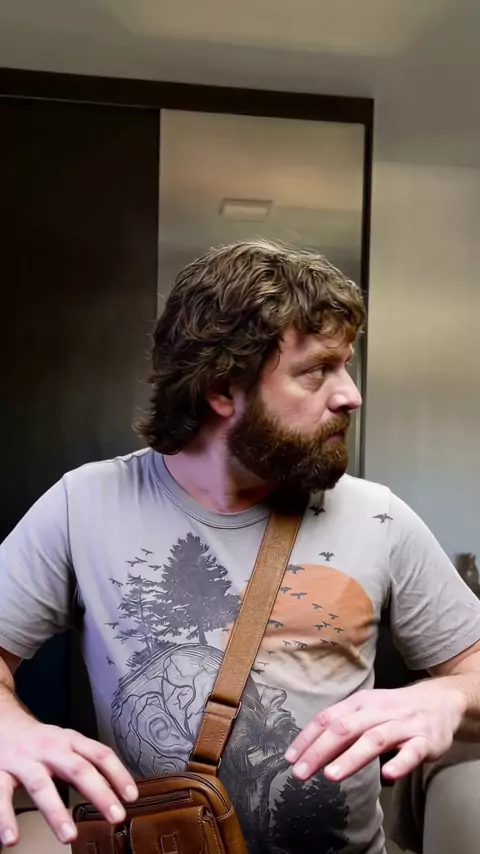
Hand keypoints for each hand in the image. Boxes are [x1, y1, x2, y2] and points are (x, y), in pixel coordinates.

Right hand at [0, 713, 137, 846]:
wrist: (3, 722)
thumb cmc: (40, 740)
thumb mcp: (66, 746)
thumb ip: (86, 765)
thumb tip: (113, 789)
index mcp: (70, 741)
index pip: (100, 754)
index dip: (118, 773)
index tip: (131, 796)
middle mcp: (50, 749)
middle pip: (78, 769)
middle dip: (99, 793)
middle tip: (115, 815)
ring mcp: (25, 760)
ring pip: (42, 786)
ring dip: (56, 812)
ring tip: (69, 835)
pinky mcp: (0, 772)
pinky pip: (2, 797)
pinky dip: (6, 818)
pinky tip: (12, 838)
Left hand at [284, 679, 466, 783]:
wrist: (440, 700)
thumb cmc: (394, 710)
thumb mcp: (366, 711)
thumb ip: (343, 726)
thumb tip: (310, 750)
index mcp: (360, 702)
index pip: (328, 718)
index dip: (307, 738)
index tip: (290, 759)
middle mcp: (379, 711)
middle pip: (345, 729)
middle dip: (320, 751)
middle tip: (300, 773)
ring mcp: (403, 725)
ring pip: (374, 739)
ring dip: (351, 757)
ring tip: (331, 775)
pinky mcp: (425, 740)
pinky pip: (412, 752)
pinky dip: (400, 762)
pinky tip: (388, 776)